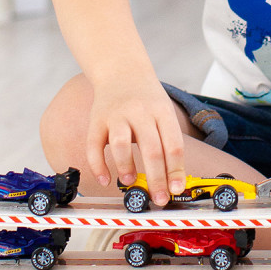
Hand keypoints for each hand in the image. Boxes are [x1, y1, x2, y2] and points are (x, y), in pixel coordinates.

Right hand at [85, 77, 186, 205]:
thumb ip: (168, 142)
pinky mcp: (96, 119)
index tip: (177, 190)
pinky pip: (93, 145)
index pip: (173, 144)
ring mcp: (116, 115)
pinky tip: (105, 179)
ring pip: (121, 144)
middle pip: (151, 148)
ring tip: (130, 182)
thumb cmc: (147, 99)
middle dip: (156, 178)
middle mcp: (140, 112)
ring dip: (126, 167)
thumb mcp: (164, 112)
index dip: (176, 170)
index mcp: (162, 111)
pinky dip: (97, 165)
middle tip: (158, 198)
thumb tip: (173, 181)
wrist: (121, 70)